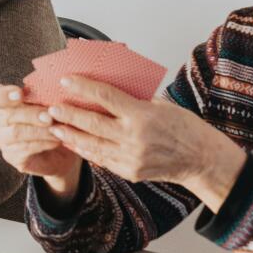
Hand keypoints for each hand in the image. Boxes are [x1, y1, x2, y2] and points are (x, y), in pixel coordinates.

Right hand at [0, 84, 81, 193]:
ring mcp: (4, 140)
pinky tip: (57, 141)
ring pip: (17, 133)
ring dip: (39, 130)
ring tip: (57, 129)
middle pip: (8, 115)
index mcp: (5, 103)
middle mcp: (0, 121)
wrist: (59, 151)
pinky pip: (25, 149)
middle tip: (50, 116)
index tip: (20, 93)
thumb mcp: (50, 105)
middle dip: (31, 114)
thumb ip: (45, 96)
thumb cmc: (52, 121)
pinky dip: (43, 143)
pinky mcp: (12, 156)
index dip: (4, 95)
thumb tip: (54, 86)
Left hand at [44, 76, 246, 210]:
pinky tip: (74, 143)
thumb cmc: (183, 126)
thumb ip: (134, 99)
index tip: (66, 80)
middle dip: (68, 114)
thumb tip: (107, 88)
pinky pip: (101, 160)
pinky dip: (85, 150)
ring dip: (70, 134)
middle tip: (51, 107)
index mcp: (142, 115)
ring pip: (92, 144)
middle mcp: (134, 137)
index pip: (105, 96)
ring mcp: (131, 157)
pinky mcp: (130, 172)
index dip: (83, 87)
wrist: (200, 159)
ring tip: (54, 126)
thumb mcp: (161, 104)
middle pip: (92, 122)